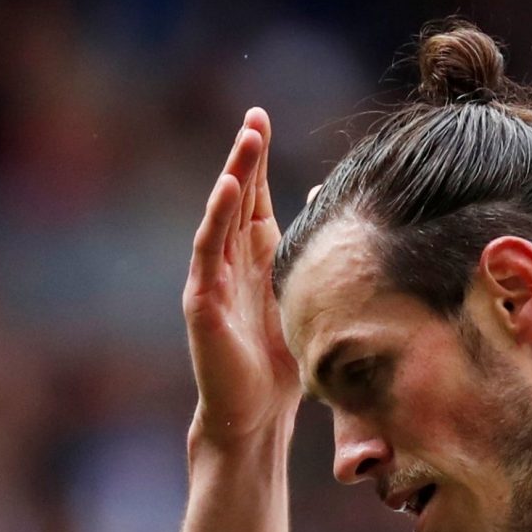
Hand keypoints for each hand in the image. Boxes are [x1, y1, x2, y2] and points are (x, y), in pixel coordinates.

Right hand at [181, 108, 299, 445]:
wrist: (254, 415)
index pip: (253, 197)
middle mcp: (229, 262)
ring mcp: (212, 279)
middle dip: (244, 157)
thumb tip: (330, 209)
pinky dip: (216, 218)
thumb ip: (310, 258)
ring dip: (233, 177)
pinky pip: (208, 251)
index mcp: (254, 259)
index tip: (261, 118)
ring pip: (220, 216)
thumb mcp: (303, 301)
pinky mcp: (202, 301)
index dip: (256, 160)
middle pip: (236, 198)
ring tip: (247, 141)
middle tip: (255, 117)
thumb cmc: (280, 364)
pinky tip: (229, 189)